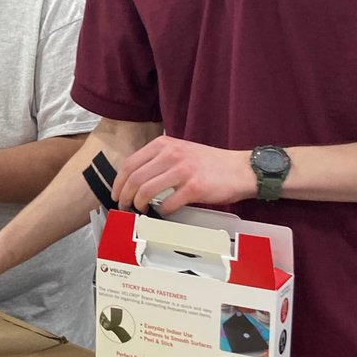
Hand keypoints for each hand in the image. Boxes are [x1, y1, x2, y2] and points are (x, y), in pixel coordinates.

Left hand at [114, 135, 253, 213]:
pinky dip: (162, 211)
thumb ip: (158, 159)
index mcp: (164, 144)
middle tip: (124, 207)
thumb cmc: (210, 163)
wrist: (240, 169)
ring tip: (140, 210)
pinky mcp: (194, 188)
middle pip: (135, 178)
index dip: (118, 182)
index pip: (130, 163)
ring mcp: (183, 170)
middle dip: (125, 196)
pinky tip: (164, 212)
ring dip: (139, 205)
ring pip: (147, 191)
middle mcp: (171, 154)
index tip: (116, 193)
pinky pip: (168, 203)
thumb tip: (135, 179)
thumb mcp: (180, 150)